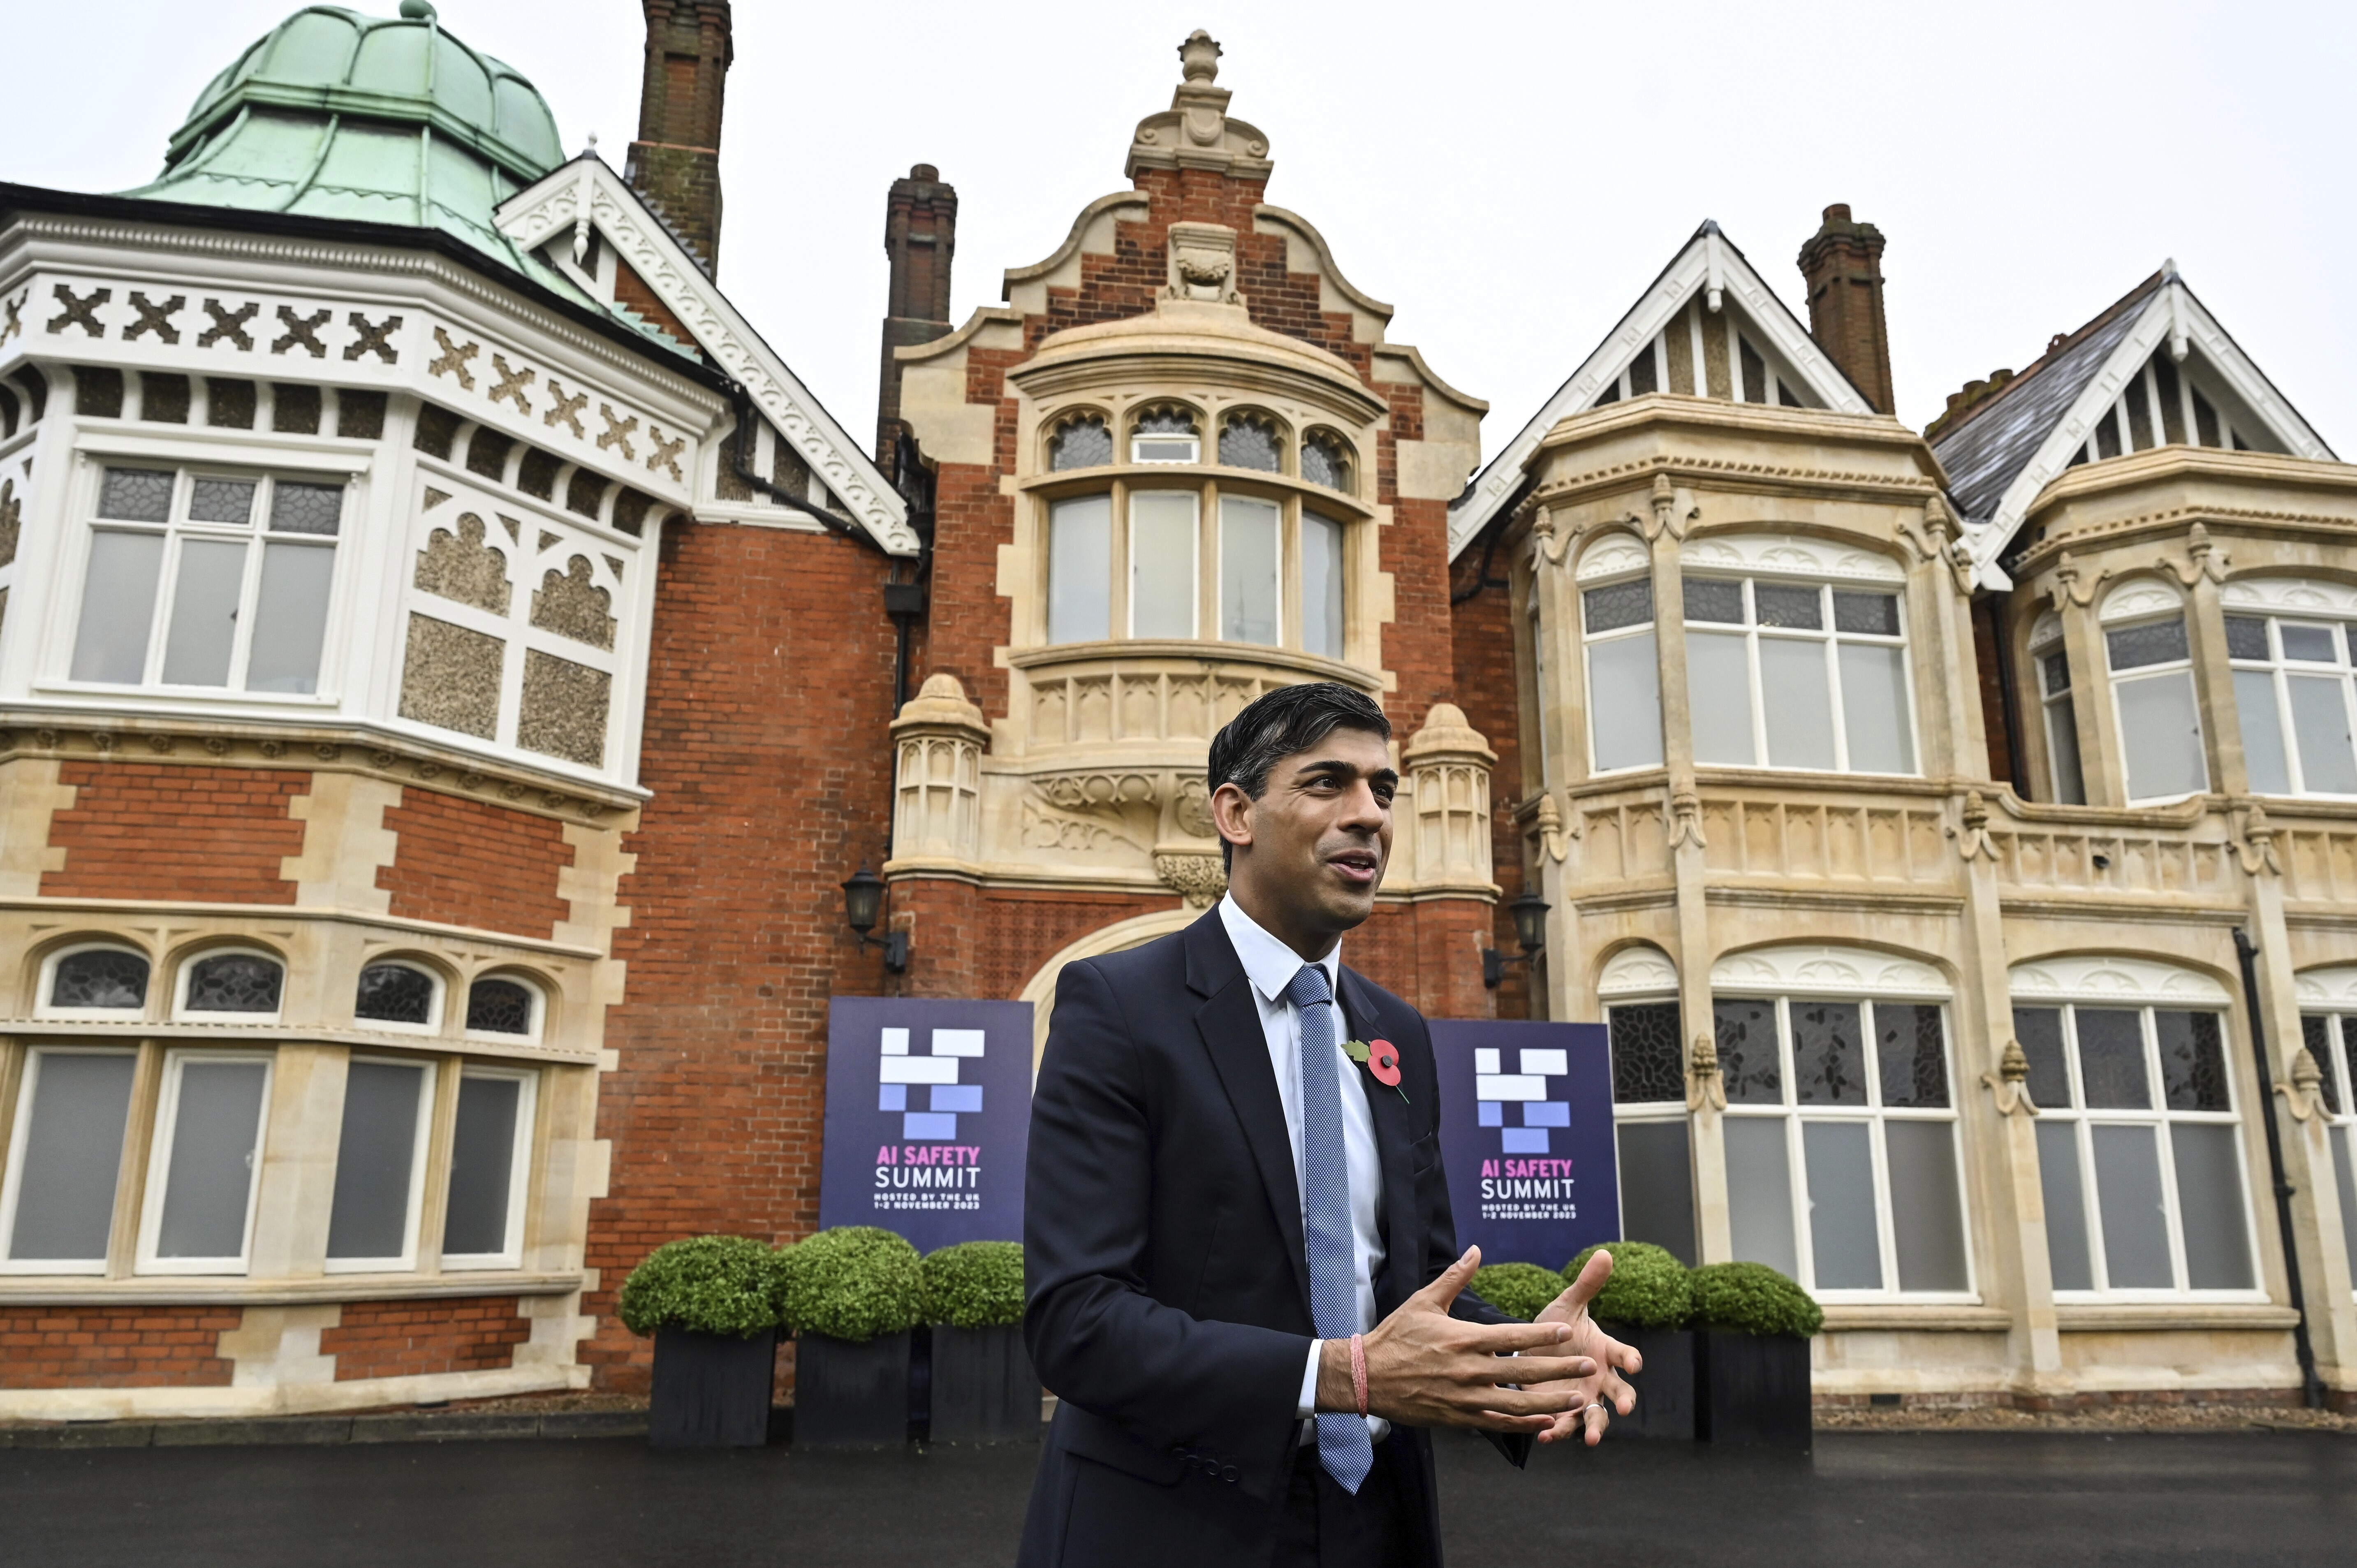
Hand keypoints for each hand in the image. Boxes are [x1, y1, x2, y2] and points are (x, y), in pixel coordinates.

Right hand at [1316, 1246, 1598, 1432]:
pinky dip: (1524, 1425)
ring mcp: (1465, 1397)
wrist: (1367, 1376)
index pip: (1511, 1336)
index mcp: (1462, 1338)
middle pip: (1522, 1371)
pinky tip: (1546, 1423)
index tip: (1567, 1332)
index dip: (1541, 1335)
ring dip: (1550, 1402)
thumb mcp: (1423, 1301)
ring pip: (1516, 1404)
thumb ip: (1454, 1277)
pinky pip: (1497, 1424)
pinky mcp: (1458, 1418)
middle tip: (1589, 1367)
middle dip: (1559, 1369)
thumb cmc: (1395, 1336)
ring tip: (1577, 1398)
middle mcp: (1468, 1370)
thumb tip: (1475, 1249)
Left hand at [1526, 1248, 1640, 1445]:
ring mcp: (1583, 1397)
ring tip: (1591, 1439)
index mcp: (1604, 1351)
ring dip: (1595, 1427)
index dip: (1631, 1358)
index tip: (1634, 1363)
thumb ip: (1586, 1284)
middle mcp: (1599, 1378)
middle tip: (1624, 1409)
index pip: (1624, 1354)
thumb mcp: (1567, 1305)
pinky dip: (1557, 1431)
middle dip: (1624, 1400)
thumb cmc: (1555, 1327)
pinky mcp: (1562, 1412)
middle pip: (1620, 1392)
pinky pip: (1564, 1425)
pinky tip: (1546, 1436)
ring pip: (1596, 1417)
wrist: (1529, 1349)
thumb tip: (1605, 1253)